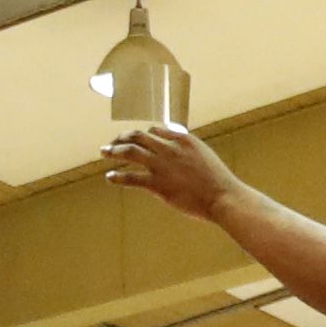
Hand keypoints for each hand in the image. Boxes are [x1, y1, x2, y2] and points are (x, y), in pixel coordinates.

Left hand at [101, 123, 239, 218]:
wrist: (222, 196)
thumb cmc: (216, 180)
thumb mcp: (203, 156)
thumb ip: (187, 150)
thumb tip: (177, 148)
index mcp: (182, 139)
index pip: (155, 130)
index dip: (142, 134)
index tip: (134, 139)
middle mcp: (169, 148)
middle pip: (138, 136)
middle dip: (122, 137)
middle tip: (112, 142)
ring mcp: (161, 165)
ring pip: (130, 151)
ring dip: (114, 150)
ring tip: (104, 152)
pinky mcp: (157, 184)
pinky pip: (130, 178)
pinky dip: (117, 176)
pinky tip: (110, 176)